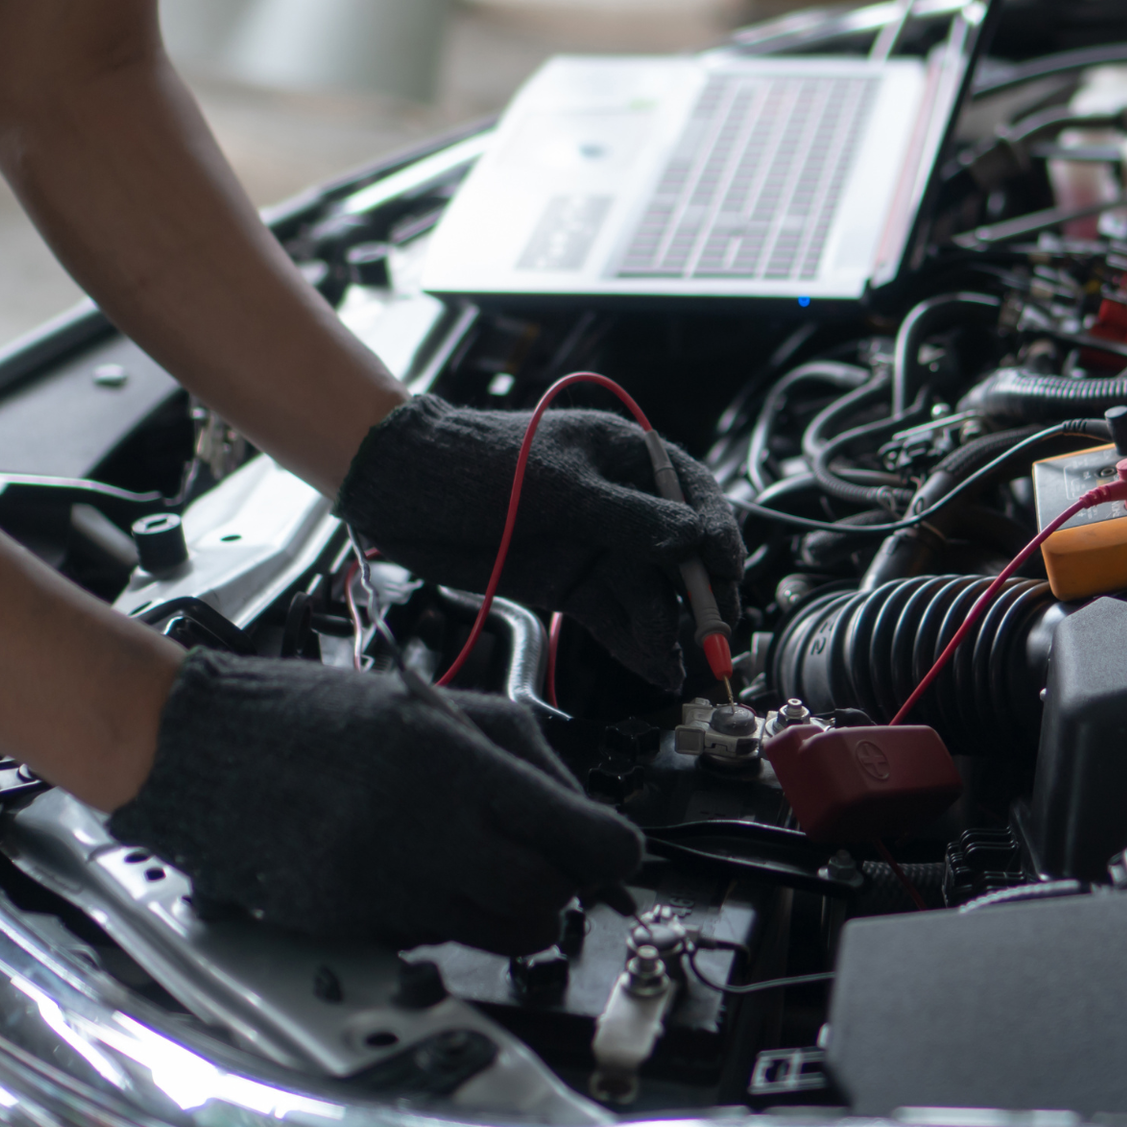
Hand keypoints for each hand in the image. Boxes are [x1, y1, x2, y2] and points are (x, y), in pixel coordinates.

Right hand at [106, 651, 642, 953]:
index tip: (620, 853)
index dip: (615, 853)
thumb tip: (592, 823)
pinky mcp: (347, 923)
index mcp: (454, 761)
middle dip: (563, 887)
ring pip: (499, 933)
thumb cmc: (326, 717)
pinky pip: (436, 939)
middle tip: (551, 861)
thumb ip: (529, 762)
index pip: (578, 835)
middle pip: (546, 898)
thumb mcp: (443, 707)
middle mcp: (421, 827)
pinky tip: (421, 873)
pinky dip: (451, 916)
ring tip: (485, 865)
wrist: (208, 747)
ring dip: (514, 909)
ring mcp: (381, 883)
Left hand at [335, 396, 743, 688]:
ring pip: (648, 593)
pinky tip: (655, 668)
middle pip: (679, 553)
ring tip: (678, 666)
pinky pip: (614, 617)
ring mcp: (595, 547)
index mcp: (626, 458)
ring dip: (668, 629)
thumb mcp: (557, 486)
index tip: (728, 571)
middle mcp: (621, 505)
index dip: (716, 533)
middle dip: (700, 595)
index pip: (692, 494)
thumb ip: (626, 518)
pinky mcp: (569, 585)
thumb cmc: (475, 462)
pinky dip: (635, 644)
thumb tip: (693, 540)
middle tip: (714, 637)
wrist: (398, 489)